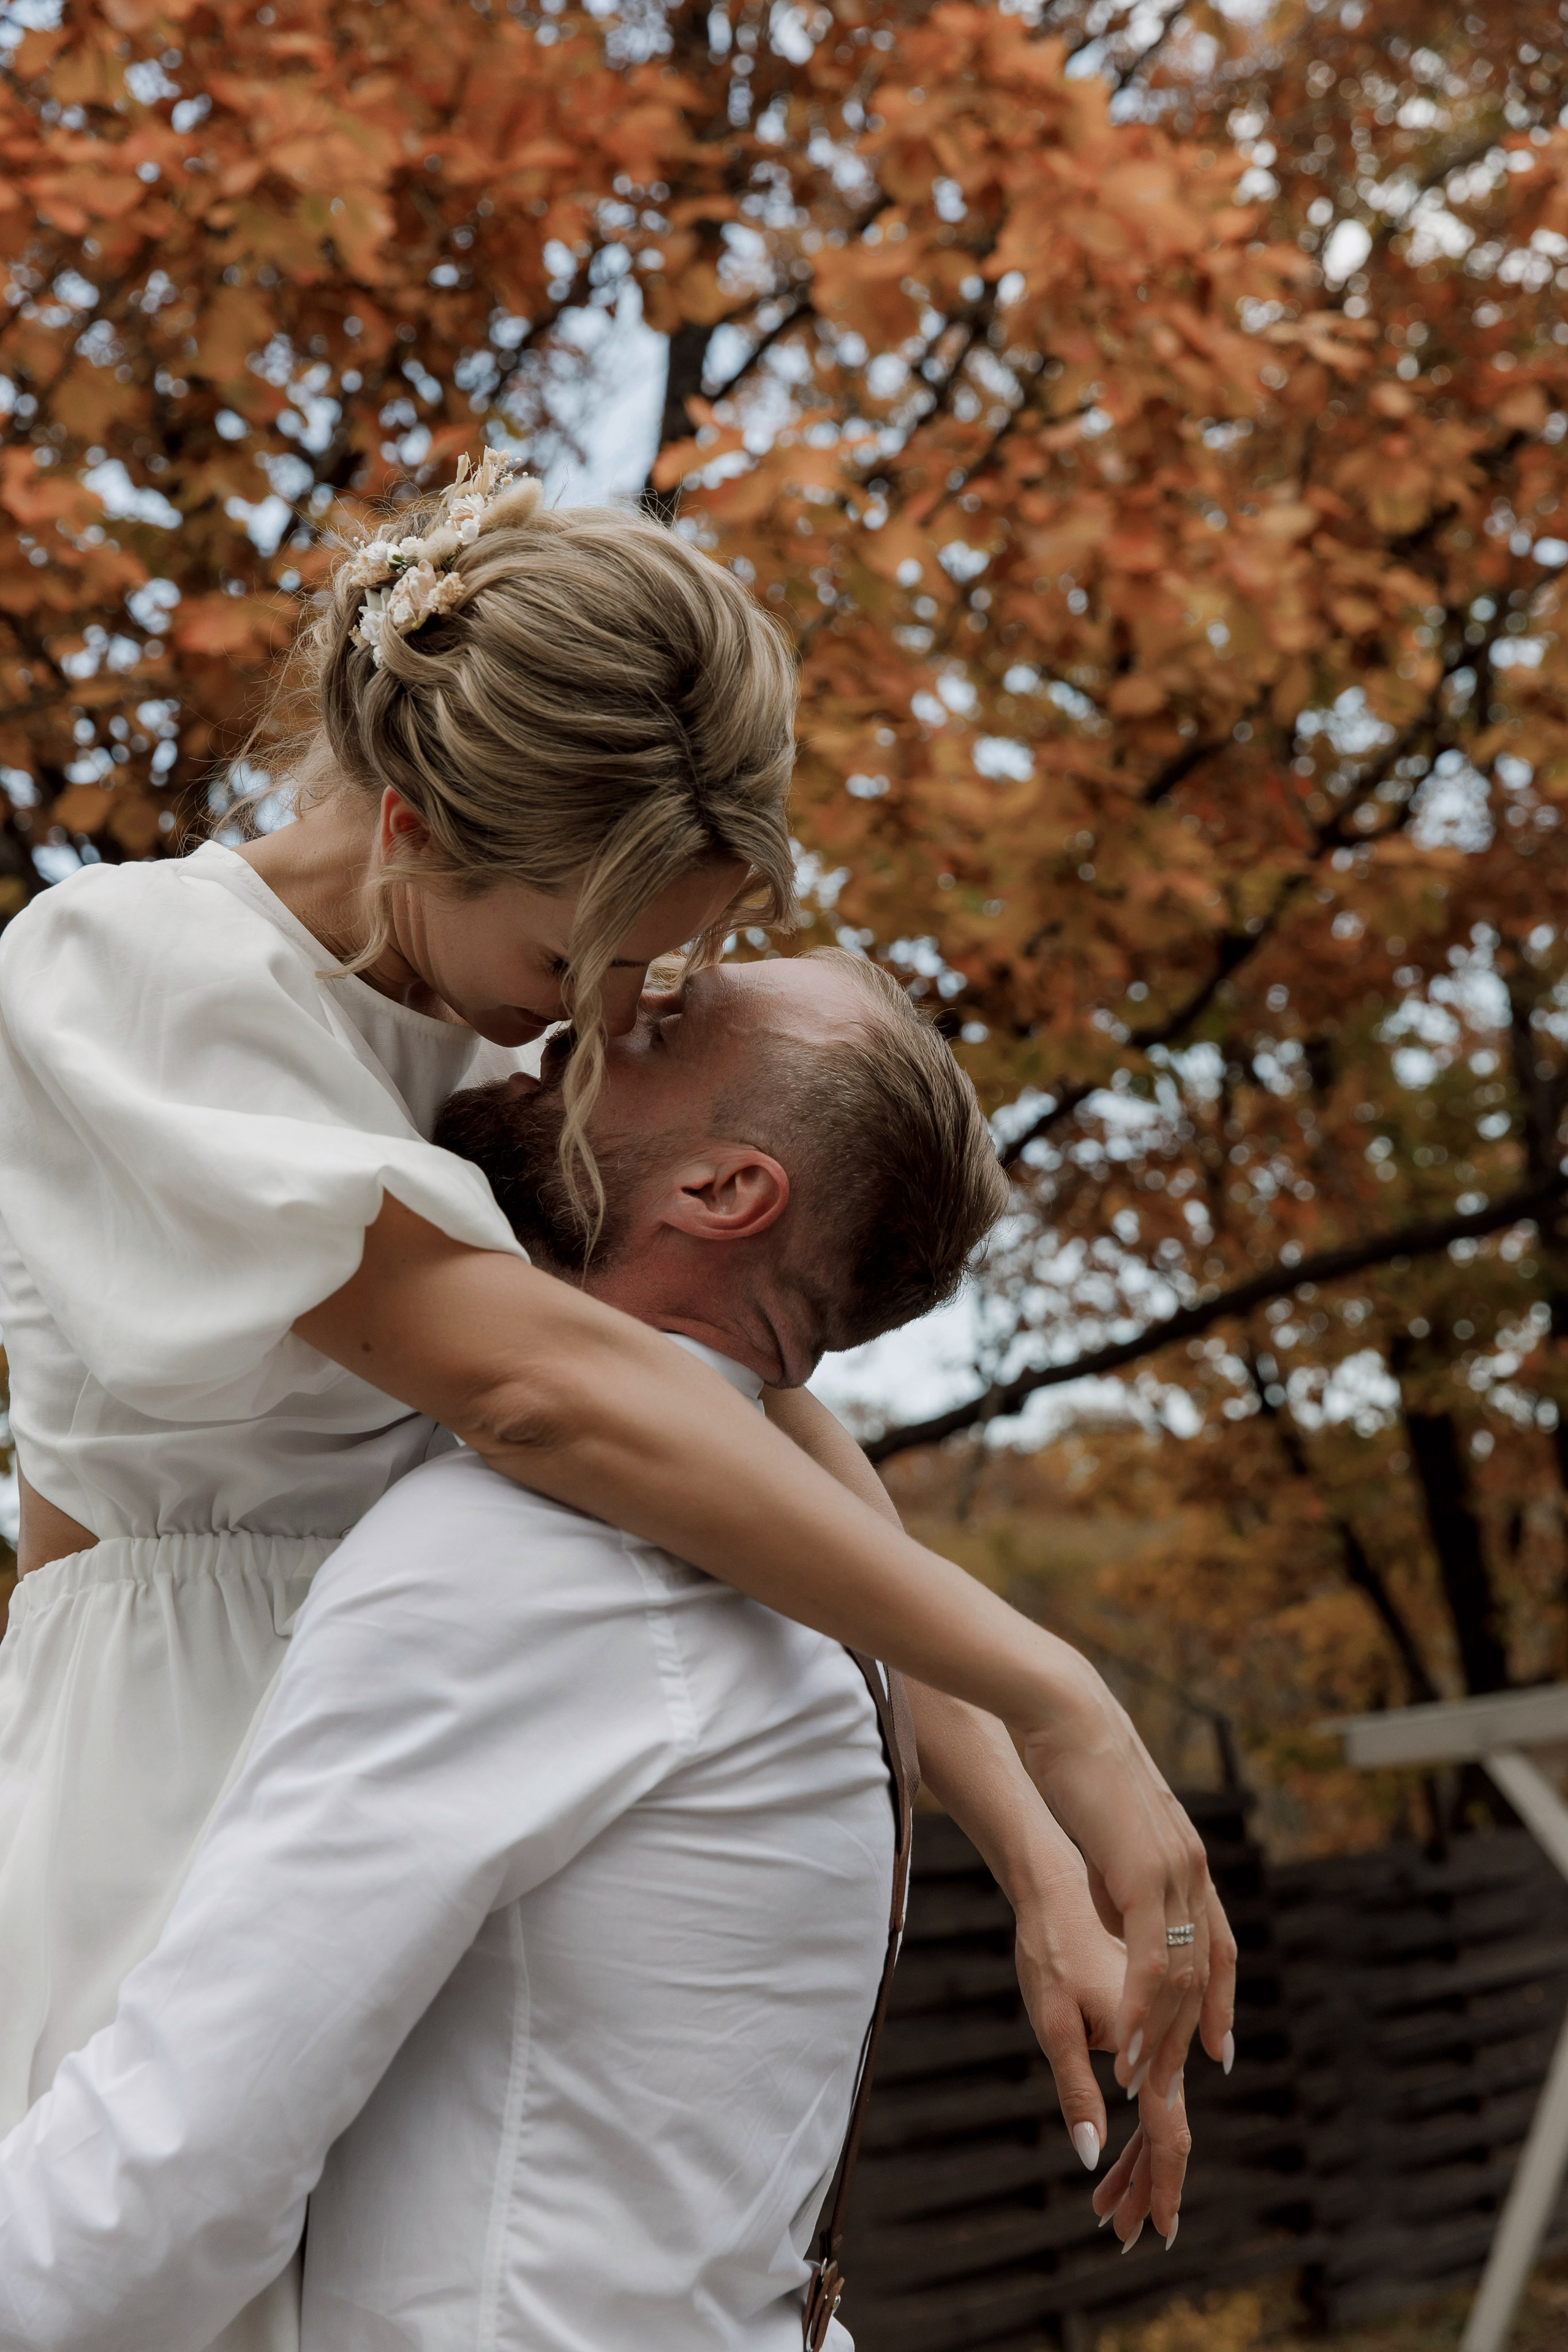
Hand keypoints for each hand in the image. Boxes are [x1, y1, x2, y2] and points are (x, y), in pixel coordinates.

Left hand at [1013, 1866, 1188, 2246]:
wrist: (1058, 1883)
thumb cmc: (1050, 1949)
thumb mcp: (1053, 2025)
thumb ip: (1075, 2090)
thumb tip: (1093, 2158)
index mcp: (1150, 2043)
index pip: (1165, 2134)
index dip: (1162, 2186)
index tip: (1159, 2232)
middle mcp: (1166, 2040)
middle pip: (1165, 2130)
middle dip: (1143, 2185)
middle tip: (1117, 2232)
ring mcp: (1159, 2031)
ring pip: (1158, 2111)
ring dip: (1135, 2160)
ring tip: (1105, 2205)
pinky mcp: (1145, 2021)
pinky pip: (1150, 2086)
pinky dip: (1133, 2125)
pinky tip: (1115, 2145)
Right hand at [1021, 1670, 1236, 2104]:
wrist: (1067, 1715)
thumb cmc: (1080, 1765)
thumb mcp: (1111, 1833)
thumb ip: (1123, 1874)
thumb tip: (1121, 1909)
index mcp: (1187, 1858)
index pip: (1219, 1945)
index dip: (1219, 2001)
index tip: (1216, 2050)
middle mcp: (1193, 1868)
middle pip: (1202, 1972)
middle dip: (1184, 2036)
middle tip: (1165, 2088)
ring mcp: (1175, 1872)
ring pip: (1180, 1975)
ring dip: (1158, 2034)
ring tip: (1138, 2081)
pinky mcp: (1145, 1875)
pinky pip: (1152, 1960)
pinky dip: (1138, 2008)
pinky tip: (1123, 2042)